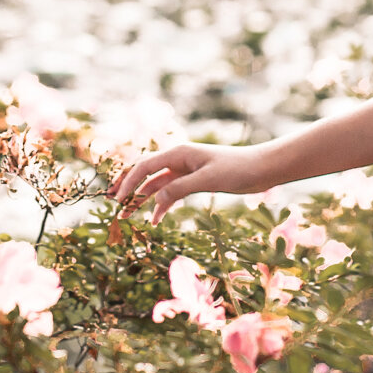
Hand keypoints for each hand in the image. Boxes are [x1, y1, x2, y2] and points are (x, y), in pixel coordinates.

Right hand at [110, 143, 271, 223]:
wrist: (260, 169)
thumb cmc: (237, 169)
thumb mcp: (207, 180)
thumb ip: (180, 188)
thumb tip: (155, 200)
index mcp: (178, 153)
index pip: (145, 166)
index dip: (128, 183)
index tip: (117, 200)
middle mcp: (178, 159)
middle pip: (145, 174)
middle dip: (129, 188)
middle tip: (113, 205)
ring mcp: (185, 171)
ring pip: (156, 184)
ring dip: (142, 198)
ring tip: (127, 215)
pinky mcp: (193, 181)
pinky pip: (170, 192)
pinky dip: (161, 204)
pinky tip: (154, 219)